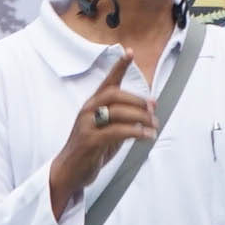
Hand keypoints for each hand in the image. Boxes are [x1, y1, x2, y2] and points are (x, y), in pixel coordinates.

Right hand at [45, 60, 155, 218]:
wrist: (69, 172)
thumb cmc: (91, 149)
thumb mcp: (108, 131)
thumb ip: (123, 119)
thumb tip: (149, 114)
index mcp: (92, 105)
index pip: (107, 82)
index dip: (118, 66)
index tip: (129, 52)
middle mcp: (87, 111)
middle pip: (115, 94)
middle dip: (137, 99)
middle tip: (154, 108)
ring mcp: (87, 125)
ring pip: (117, 112)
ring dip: (140, 117)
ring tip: (154, 125)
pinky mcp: (90, 140)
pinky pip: (116, 131)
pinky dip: (136, 132)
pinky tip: (147, 136)